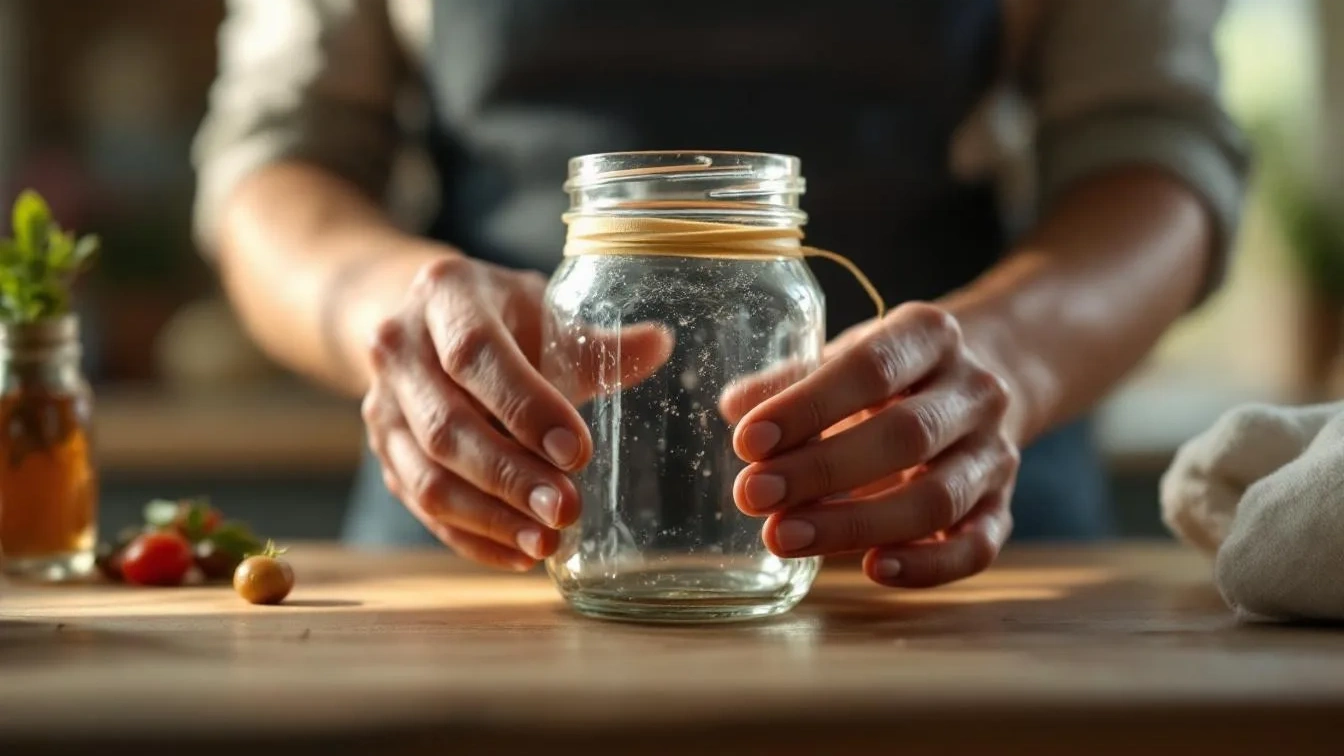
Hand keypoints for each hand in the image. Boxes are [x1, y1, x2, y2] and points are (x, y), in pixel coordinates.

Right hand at [362, 255, 667, 569]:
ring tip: (547, 541)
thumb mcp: (546, 312)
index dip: (524, 407)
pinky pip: (421, 507)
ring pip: (426, 476)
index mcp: (444, 293)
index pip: (475, 355)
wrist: (429, 324)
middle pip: (446, 426)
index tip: (576, 451)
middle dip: (510, 476)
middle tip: (566, 509)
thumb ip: (600, 342)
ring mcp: (381, 405)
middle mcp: (398, 347)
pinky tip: (519, 553)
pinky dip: (472, 536)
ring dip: (490, 517)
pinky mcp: (382, 454)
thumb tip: (660, 345)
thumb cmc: (503, 318)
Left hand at [728, 302, 1019, 587]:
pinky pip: (976, 547)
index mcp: (932, 335)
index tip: (748, 442)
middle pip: (906, 437)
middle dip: (822, 471)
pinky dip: (927, 566)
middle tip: (753, 496)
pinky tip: (873, 570)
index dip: (809, 407)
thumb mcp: (846, 357)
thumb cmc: (893, 373)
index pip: (872, 368)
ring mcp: (996, 453)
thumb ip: (792, 382)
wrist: (983, 382)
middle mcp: (976, 391)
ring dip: (856, 525)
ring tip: (783, 537)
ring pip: (938, 498)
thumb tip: (735, 406)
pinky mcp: (1004, 507)